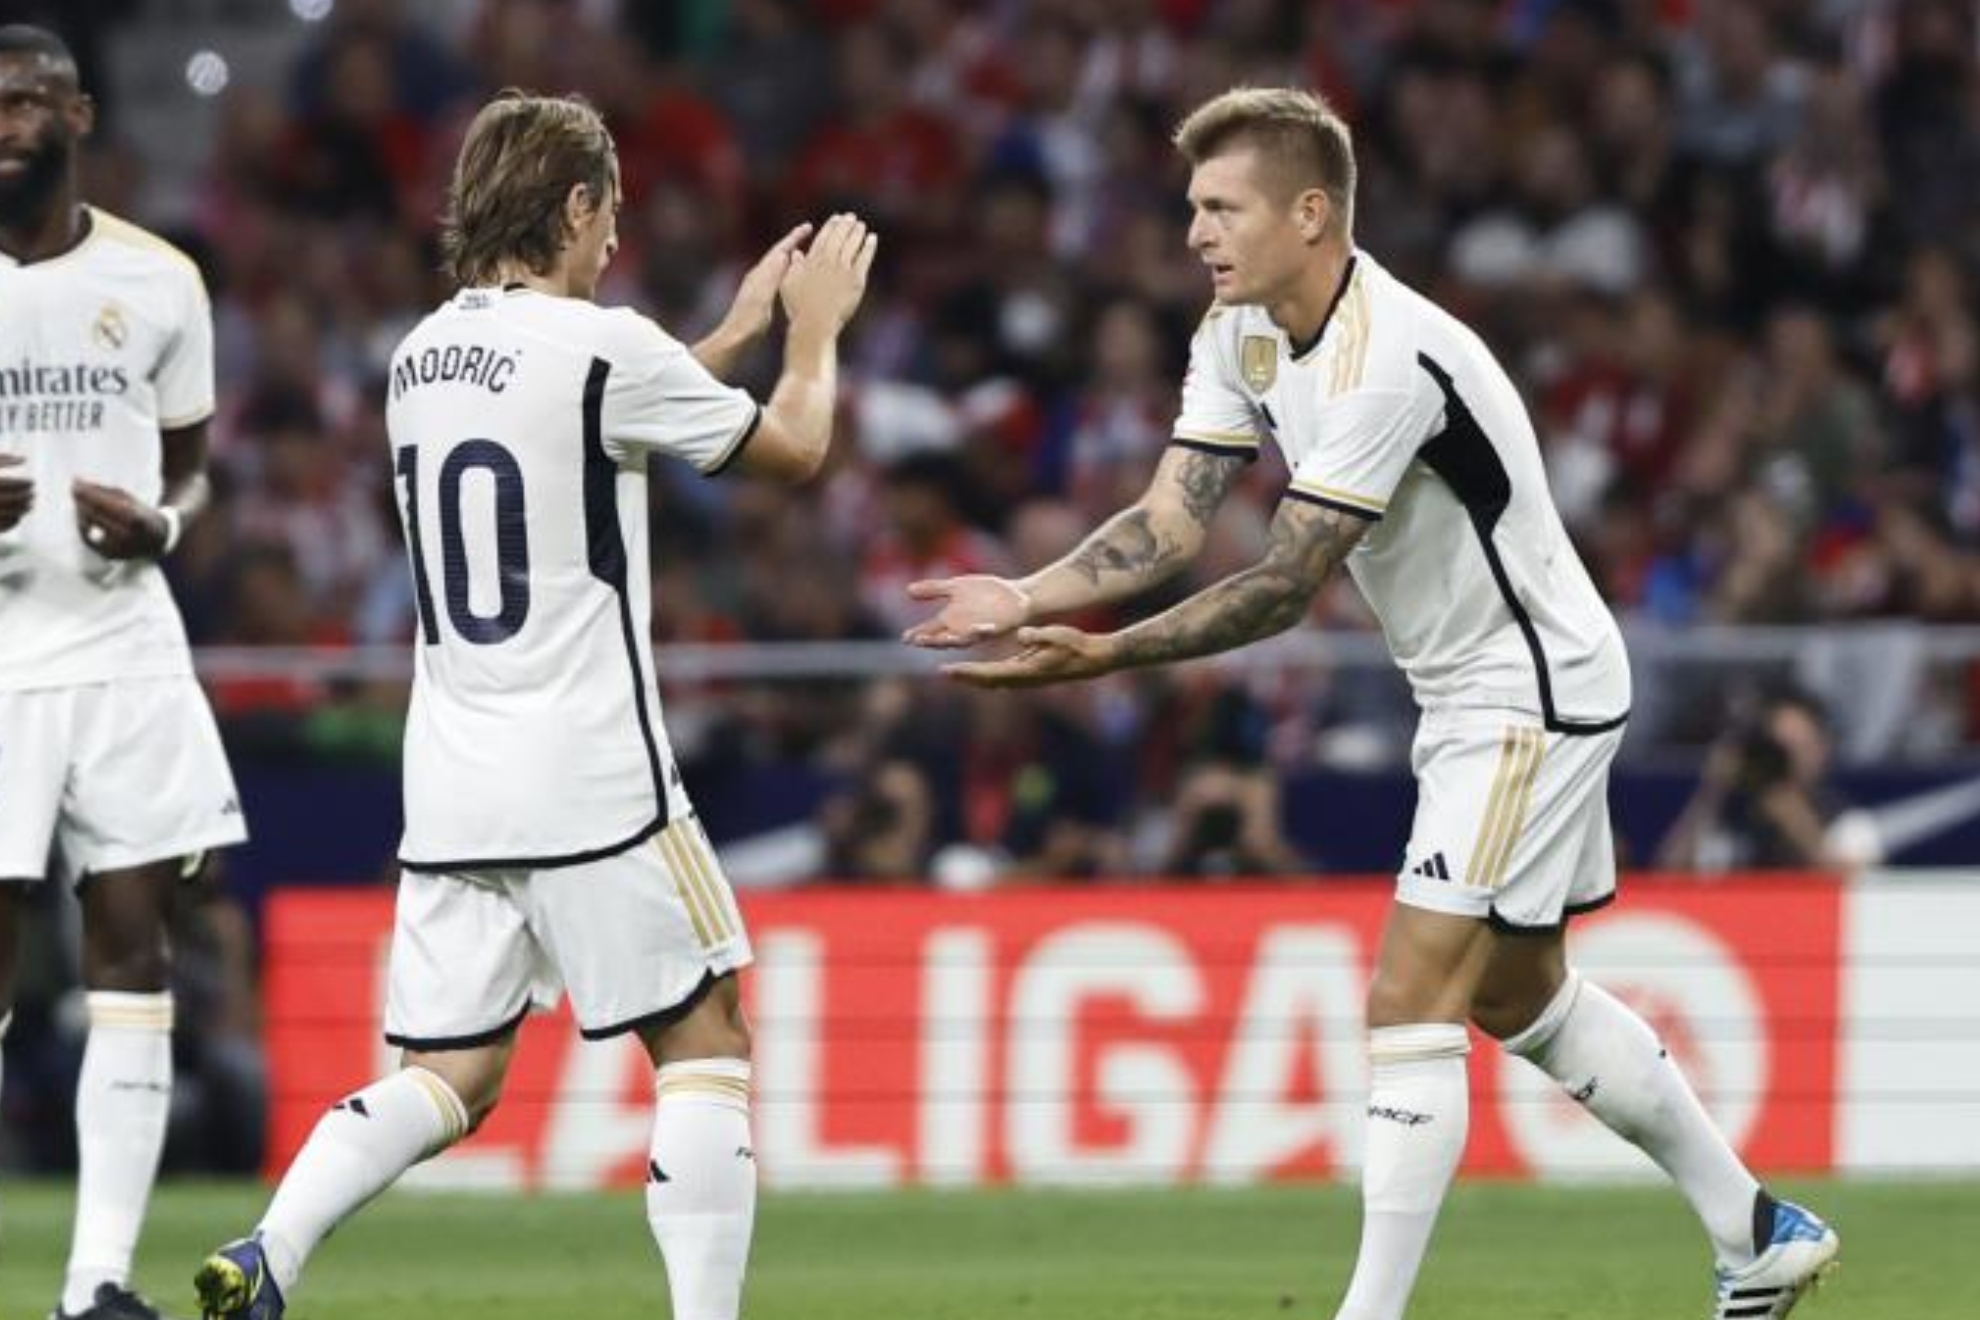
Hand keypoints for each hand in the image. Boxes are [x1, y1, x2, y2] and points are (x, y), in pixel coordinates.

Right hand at [0, 454, 32, 530]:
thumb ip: (1, 459)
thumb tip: (24, 459)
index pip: (7, 484)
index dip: (22, 484)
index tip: (32, 482)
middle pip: (8, 499)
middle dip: (24, 497)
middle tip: (33, 495)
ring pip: (5, 514)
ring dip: (21, 510)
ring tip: (30, 506)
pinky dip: (11, 522)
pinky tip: (18, 517)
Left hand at [72, 479, 169, 558]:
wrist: (158, 540)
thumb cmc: (140, 514)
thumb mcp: (128, 499)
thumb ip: (103, 491)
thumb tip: (76, 482)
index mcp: (135, 518)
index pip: (103, 503)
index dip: (87, 493)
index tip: (75, 483)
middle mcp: (127, 535)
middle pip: (94, 515)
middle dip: (81, 501)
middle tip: (73, 491)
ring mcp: (117, 547)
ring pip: (88, 528)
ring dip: (80, 514)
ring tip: (79, 504)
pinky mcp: (110, 555)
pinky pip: (89, 541)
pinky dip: (83, 528)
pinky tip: (82, 518)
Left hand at [715, 223, 812, 348]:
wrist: (736, 339)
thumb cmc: (749, 321)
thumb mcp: (763, 296)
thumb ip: (773, 275)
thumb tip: (785, 254)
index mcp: (761, 274)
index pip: (780, 250)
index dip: (794, 238)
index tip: (808, 227)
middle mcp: (758, 276)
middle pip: (778, 253)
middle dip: (793, 242)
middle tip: (808, 233)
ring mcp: (757, 286)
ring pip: (777, 265)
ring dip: (790, 256)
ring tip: (803, 251)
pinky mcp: (759, 298)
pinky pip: (776, 277)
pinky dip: (786, 272)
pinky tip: (790, 277)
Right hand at [780, 212, 876, 335]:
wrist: (815, 323)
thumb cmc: (799, 307)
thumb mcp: (788, 283)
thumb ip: (794, 266)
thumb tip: (797, 253)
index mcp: (812, 260)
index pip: (823, 237)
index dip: (831, 226)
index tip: (836, 218)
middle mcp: (828, 260)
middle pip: (839, 237)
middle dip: (845, 224)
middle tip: (851, 217)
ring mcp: (843, 269)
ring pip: (852, 244)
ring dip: (857, 232)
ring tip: (861, 225)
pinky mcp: (856, 280)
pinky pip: (864, 258)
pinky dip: (869, 246)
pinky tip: (872, 238)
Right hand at [902, 575, 1030, 647]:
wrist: (1016, 595)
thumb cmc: (986, 593)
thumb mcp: (957, 587)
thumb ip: (935, 589)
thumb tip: (907, 590)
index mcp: (951, 620)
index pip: (930, 630)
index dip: (918, 634)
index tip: (905, 637)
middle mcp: (962, 629)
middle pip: (943, 638)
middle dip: (932, 640)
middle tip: (919, 641)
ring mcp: (979, 630)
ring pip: (964, 639)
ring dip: (955, 639)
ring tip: (945, 639)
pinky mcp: (997, 629)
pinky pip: (988, 632)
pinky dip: (983, 630)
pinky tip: (981, 627)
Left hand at [943, 625, 1117, 688]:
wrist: (1093, 660)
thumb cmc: (1076, 645)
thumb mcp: (1057, 635)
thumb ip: (1037, 635)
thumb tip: (1020, 634)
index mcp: (1025, 670)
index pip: (988, 673)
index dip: (967, 672)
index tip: (947, 670)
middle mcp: (1022, 678)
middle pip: (986, 680)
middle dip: (965, 677)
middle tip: (943, 673)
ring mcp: (1027, 678)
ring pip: (994, 681)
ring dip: (975, 678)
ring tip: (956, 673)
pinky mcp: (1030, 674)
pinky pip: (1002, 677)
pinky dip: (988, 675)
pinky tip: (980, 672)